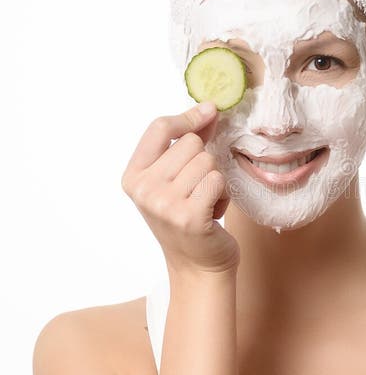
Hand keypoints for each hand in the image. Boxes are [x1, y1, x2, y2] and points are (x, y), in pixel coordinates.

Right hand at [121, 102, 239, 275]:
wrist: (198, 266)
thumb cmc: (189, 217)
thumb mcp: (177, 179)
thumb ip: (188, 142)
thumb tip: (208, 109)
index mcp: (133, 176)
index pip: (159, 127)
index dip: (187, 117)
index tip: (209, 112)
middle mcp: (143, 190)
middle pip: (189, 143)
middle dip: (204, 161)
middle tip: (197, 190)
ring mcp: (163, 204)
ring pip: (207, 161)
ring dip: (215, 180)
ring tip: (204, 202)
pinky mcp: (188, 216)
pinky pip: (218, 180)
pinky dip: (223, 195)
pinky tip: (212, 213)